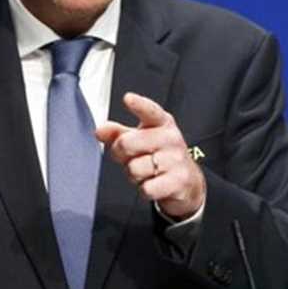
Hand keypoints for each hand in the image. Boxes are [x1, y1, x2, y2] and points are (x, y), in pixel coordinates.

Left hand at [95, 92, 204, 219]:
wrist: (187, 181)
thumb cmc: (159, 156)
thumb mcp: (140, 140)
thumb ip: (118, 133)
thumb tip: (100, 130)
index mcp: (162, 123)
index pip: (150, 111)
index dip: (138, 105)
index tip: (128, 98)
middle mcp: (171, 138)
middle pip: (128, 143)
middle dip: (122, 155)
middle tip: (132, 158)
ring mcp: (176, 160)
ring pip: (134, 169)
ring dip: (134, 175)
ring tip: (146, 172)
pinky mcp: (178, 181)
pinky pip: (146, 188)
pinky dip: (145, 189)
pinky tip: (153, 184)